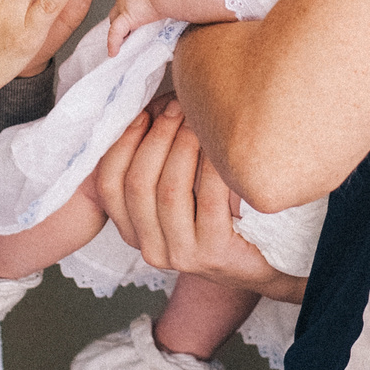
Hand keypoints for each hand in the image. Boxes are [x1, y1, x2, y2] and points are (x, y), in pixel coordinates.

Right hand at [95, 99, 306, 302]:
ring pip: (169, 190)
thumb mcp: (179, 197)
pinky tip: (222, 147)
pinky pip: (208, 199)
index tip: (143, 114)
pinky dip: (212, 165)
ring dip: (182, 146)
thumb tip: (150, 109)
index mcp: (134, 233)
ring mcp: (182, 255)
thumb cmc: (217, 218)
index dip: (122, 145)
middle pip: (138, 184)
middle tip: (177, 108)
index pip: (109, 186)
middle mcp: (151, 249)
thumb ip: (156, 165)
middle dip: (156, 138)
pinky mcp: (214, 253)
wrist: (260, 262)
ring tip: (197, 120)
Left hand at [106, 0, 163, 55]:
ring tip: (124, 40)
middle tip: (130, 27)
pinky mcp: (128, 17)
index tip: (140, 11)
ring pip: (115, 18)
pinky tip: (113, 52)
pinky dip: (114, 43)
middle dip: (122, 15)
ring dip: (120, 28)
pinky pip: (116, 33)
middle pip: (119, 4)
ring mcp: (124, 2)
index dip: (133, 3)